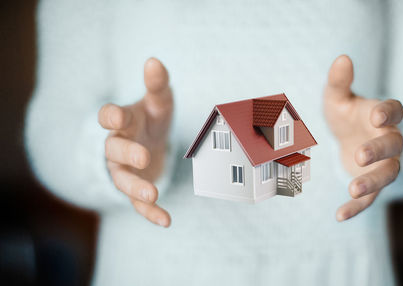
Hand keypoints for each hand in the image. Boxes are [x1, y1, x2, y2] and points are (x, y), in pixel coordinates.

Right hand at [98, 58, 172, 226]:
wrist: (148, 143)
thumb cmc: (152, 119)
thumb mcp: (158, 102)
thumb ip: (157, 85)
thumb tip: (154, 61)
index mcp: (123, 122)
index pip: (110, 118)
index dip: (112, 117)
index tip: (116, 117)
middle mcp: (118, 147)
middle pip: (115, 151)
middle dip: (127, 154)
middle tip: (142, 156)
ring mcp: (125, 170)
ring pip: (124, 180)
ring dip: (136, 188)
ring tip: (153, 195)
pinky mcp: (136, 189)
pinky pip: (138, 204)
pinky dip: (150, 213)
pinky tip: (166, 221)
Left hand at [324, 55, 402, 221]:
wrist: (348, 139)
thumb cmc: (345, 115)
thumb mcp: (337, 98)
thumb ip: (339, 81)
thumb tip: (342, 58)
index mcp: (382, 115)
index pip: (395, 110)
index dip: (388, 113)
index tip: (375, 115)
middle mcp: (389, 140)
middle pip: (394, 145)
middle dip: (379, 150)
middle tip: (360, 155)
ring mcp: (383, 164)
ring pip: (388, 174)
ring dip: (372, 182)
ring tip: (353, 189)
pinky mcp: (372, 185)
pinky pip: (370, 199)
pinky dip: (356, 207)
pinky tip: (339, 216)